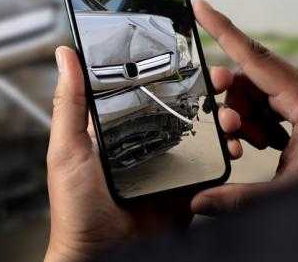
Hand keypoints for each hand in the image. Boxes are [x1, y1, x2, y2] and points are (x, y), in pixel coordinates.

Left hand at [44, 46, 239, 261]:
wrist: (101, 256)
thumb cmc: (75, 208)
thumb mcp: (67, 149)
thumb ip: (69, 103)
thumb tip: (65, 56)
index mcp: (115, 129)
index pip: (145, 89)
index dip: (169, 71)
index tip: (191, 56)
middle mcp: (142, 142)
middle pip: (179, 107)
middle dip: (205, 91)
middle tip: (222, 80)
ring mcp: (166, 165)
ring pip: (201, 132)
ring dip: (221, 118)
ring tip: (230, 114)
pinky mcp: (184, 188)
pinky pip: (210, 166)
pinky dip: (226, 153)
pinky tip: (232, 145)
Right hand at [191, 0, 297, 214]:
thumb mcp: (291, 190)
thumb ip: (241, 198)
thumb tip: (200, 203)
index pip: (252, 55)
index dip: (221, 29)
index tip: (201, 7)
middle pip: (248, 80)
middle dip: (233, 108)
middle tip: (232, 136)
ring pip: (256, 90)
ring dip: (245, 117)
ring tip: (253, 145)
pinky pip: (271, 97)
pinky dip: (261, 118)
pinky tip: (266, 141)